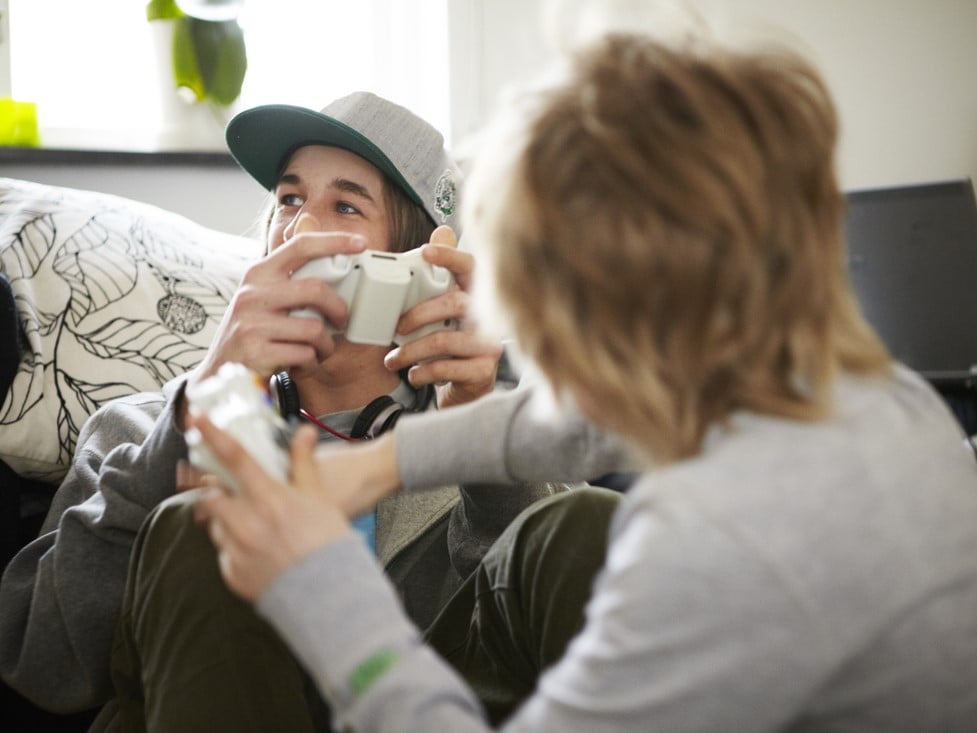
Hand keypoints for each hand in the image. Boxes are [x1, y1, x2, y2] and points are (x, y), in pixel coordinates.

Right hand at [188, 213, 367, 388]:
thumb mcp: (263, 296)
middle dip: (339, 309)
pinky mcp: (256, 352)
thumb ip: (289, 272)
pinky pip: (305, 354)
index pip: (299, 245)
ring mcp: (252, 324)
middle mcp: (252, 294)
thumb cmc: (252, 331)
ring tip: (320, 349)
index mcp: (258, 274)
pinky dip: (312, 361)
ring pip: (314, 329)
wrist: (220, 372)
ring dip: (326, 345)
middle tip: (342, 321)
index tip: (360, 243)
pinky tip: (303, 362)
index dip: (333, 241)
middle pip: (315, 290)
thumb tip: (310, 221)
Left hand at [190, 417, 350, 600]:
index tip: (195, 419)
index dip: (212, 436)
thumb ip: (304, 462)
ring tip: (247, 521)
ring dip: (223, 518)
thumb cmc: (328, 541)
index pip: (234, 458)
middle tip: (215, 485)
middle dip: (208, 488)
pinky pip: (225, 553)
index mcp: (268, 498)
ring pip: (215, 526)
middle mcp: (246, 523)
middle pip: (210, 496)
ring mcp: (237, 550)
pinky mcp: (234, 574)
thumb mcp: (320, 496)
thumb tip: (304, 432)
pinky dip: (234, 546)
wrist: (331, 593)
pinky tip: (256, 547)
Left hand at [385, 226, 503, 408]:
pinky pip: (446, 368)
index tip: (425, 252)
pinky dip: (422, 372)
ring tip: (392, 361)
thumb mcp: (442, 312)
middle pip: (454, 303)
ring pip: (443, 340)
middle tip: (395, 328)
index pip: (471, 267)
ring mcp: (489, 346)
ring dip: (410, 351)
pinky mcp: (483, 372)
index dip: (450, 256)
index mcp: (476, 297)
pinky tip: (413, 375)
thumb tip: (442, 231)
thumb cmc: (450, 346)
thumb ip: (438, 277)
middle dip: (417, 314)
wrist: (465, 390)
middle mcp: (488, 318)